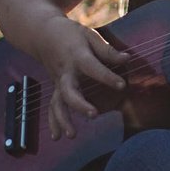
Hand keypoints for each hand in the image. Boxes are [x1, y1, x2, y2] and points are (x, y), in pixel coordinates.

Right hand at [33, 16, 127, 139]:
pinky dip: (53, 122)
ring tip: (72, 135)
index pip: (93, 68)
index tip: (122, 85)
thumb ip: (107, 50)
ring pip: (58, 103)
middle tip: (94, 114)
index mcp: (77, 56)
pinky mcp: (56, 88)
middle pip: (70, 91)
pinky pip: (53, 106)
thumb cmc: (70, 34)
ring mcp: (58, 82)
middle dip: (80, 104)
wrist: (42, 34)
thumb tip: (127, 58)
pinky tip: (57, 136)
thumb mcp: (89, 35)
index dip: (108, 77)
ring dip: (63, 120)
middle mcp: (66, 72)